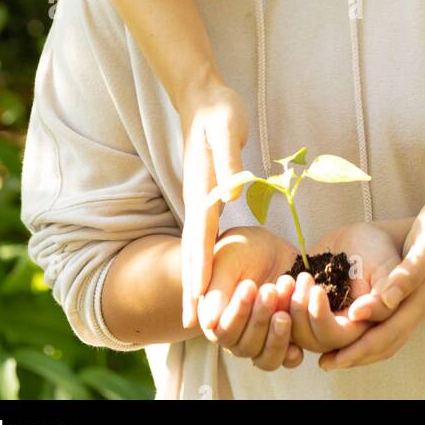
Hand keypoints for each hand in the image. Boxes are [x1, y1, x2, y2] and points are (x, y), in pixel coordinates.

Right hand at [179, 83, 249, 328]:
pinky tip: (213, 275)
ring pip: (198, 247)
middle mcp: (199, 199)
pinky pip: (207, 235)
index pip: (199, 237)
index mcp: (203, 189)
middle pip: (194, 251)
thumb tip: (231, 194)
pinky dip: (207, 259)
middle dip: (194, 288)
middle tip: (194, 326)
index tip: (197, 302)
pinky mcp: (209, 195)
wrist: (204, 98)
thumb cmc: (219, 112)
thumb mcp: (226, 129)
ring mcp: (202, 199)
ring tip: (201, 313)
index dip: (199, 270)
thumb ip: (228, 161)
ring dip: (199, 280)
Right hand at [198, 226, 304, 370]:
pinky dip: (294, 349)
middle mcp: (237, 336)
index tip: (249, 285)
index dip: (237, 313)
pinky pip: (289, 358)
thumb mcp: (228, 261)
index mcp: (216, 319)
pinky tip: (298, 333)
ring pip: (267, 359)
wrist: (274, 246)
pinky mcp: (285, 339)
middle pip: (245, 347)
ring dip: (278, 337)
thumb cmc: (244, 249)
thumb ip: (217, 289)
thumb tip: (207, 324)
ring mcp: (262, 340)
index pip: (222, 331)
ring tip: (285, 311)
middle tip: (270, 289)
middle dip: (260, 318)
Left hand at [287, 223, 403, 354]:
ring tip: (296, 277)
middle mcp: (343, 331)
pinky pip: (290, 320)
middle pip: (316, 340)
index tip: (317, 292)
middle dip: (303, 311)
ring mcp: (326, 321)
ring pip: (300, 333)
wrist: (367, 239)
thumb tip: (357, 315)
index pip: (341, 340)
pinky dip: (282, 304)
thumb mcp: (387, 270)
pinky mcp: (311, 310)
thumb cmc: (382, 253)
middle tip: (306, 279)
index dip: (323, 323)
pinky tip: (284, 281)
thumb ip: (380, 296)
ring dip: (291, 307)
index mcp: (365, 328)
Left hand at [317, 184, 424, 371]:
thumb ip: (412, 270)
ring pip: (391, 336)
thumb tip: (388, 300)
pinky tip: (352, 326)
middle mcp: (422, 304)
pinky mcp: (415, 292)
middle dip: (356, 355)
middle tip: (323, 363)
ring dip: (362, 348)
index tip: (333, 348)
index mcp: (424, 295)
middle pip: (388, 341)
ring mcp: (420, 300)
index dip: (362, 342)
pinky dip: (371, 332)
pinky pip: (392, 322)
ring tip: (333, 355)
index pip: (390, 330)